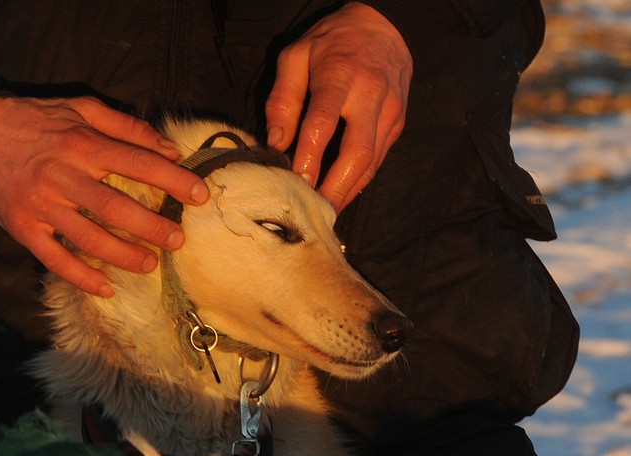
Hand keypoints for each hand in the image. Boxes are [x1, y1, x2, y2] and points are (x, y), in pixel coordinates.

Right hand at [0, 96, 208, 296]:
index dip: (173, 180)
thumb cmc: (33, 119)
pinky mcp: (22, 227)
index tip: (200, 195)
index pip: (137, 164)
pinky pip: (53, 258)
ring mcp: (41, 205)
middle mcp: (63, 176)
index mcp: (82, 144)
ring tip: (149, 264)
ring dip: (123, 255)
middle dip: (152, 227)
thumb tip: (169, 148)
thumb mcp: (79, 107)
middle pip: (116, 207)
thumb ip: (125, 126)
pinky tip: (105, 288)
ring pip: (88, 238)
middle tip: (178, 239)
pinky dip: (80, 277)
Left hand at [265, 2, 411, 210]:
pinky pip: (379, 160)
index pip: (323, 124)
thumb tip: (276, 143)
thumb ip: (283, 99)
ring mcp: (390, 111)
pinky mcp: (398, 123)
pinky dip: (359, 181)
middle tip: (314, 212)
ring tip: (324, 212)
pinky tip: (341, 193)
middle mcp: (371, 95)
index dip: (309, 158)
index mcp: (340, 75)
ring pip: (371, 162)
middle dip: (334, 188)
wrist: (385, 24)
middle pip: (356, 153)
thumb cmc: (331, 42)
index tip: (295, 184)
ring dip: (348, 191)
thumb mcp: (296, 57)